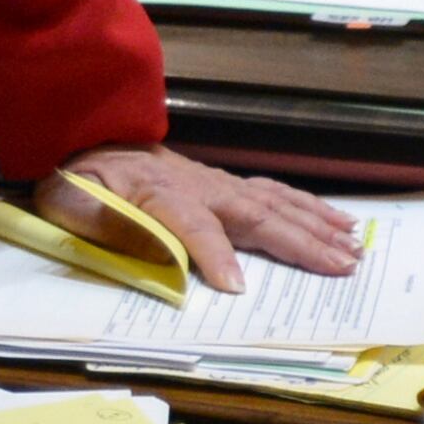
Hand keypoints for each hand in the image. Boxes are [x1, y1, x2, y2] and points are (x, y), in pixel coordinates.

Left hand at [48, 144, 361, 293]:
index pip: (192, 224)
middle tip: (341, 268)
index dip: (214, 254)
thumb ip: (107, 224)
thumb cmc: (76, 181)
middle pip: (253, 213)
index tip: (236, 287)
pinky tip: (335, 219)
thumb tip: (154, 251)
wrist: (84, 136)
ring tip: (353, 248)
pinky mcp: (223, 182)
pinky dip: (308, 207)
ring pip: (274, 202)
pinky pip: (274, 192)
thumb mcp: (70, 204)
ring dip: (314, 226)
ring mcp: (215, 181)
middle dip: (298, 242)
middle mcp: (196, 184)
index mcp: (157, 191)